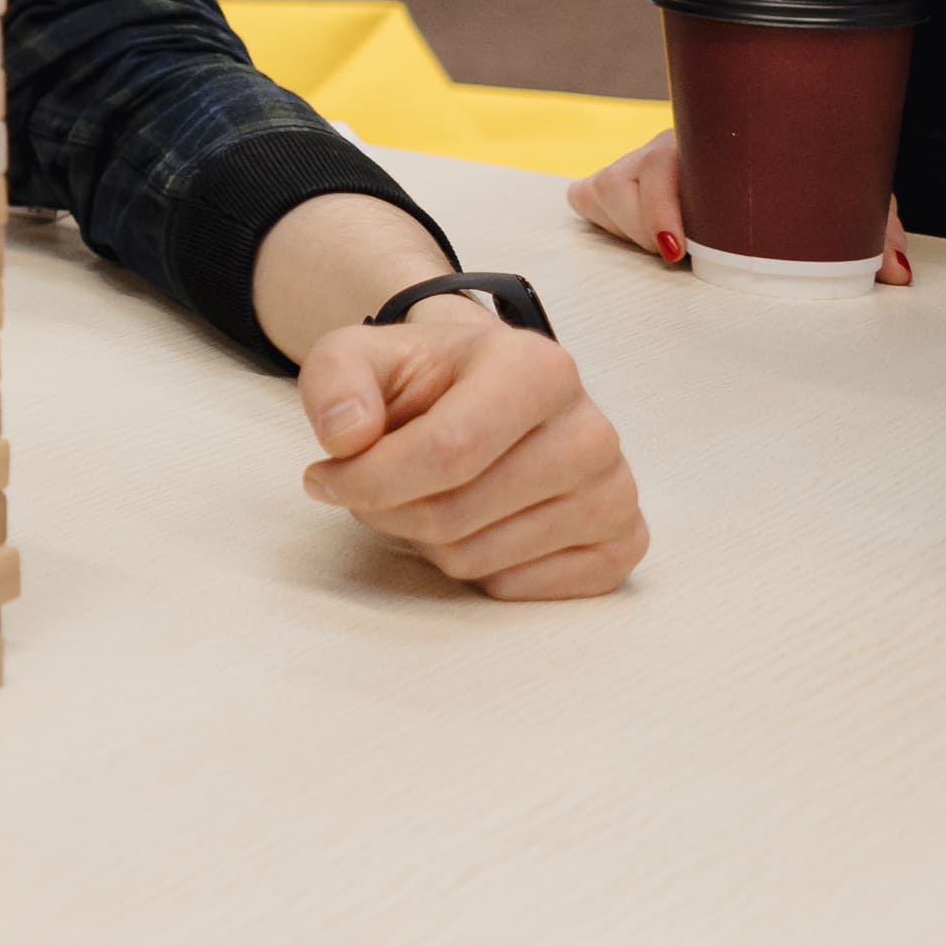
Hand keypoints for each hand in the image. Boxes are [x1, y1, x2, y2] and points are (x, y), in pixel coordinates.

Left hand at [297, 299, 647, 597]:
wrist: (488, 390)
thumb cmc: (426, 378)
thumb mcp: (359, 355)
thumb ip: (334, 382)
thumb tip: (346, 438)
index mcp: (538, 369)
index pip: (447, 451)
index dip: (369, 479)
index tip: (323, 479)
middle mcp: (593, 431)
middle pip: (456, 514)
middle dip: (387, 510)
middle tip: (370, 487)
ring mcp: (615, 493)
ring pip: (479, 559)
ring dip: (425, 540)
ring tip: (425, 496)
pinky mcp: (622, 545)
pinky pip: (518, 590)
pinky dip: (474, 569)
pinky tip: (472, 523)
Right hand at [566, 127, 909, 281]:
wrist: (765, 143)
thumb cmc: (794, 171)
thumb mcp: (838, 190)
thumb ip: (871, 225)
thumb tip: (896, 271)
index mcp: (708, 137)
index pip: (661, 162)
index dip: (662, 210)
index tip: (679, 248)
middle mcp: (664, 146)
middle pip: (625, 183)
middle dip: (649, 226)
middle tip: (679, 255)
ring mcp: (636, 164)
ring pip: (605, 192)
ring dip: (633, 228)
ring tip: (670, 249)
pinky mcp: (616, 183)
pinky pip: (589, 197)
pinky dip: (608, 219)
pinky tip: (639, 237)